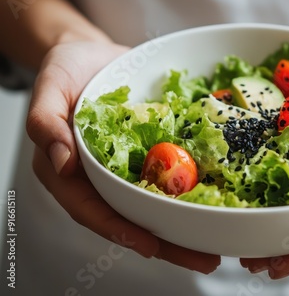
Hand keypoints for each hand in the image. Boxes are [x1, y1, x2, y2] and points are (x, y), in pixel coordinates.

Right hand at [27, 41, 220, 272]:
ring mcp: (127, 168)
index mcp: (70, 171)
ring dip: (183, 229)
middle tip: (202, 259)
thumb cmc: (67, 70)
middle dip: (165, 243)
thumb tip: (61, 162)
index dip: (119, 229)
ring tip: (214, 247)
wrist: (96, 55)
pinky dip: (188, 196)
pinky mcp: (149, 155)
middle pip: (131, 218)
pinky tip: (214, 206)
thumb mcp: (51, 87)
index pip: (92, 209)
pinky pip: (168, 179)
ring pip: (153, 206)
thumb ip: (46, 122)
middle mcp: (101, 178)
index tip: (149, 244)